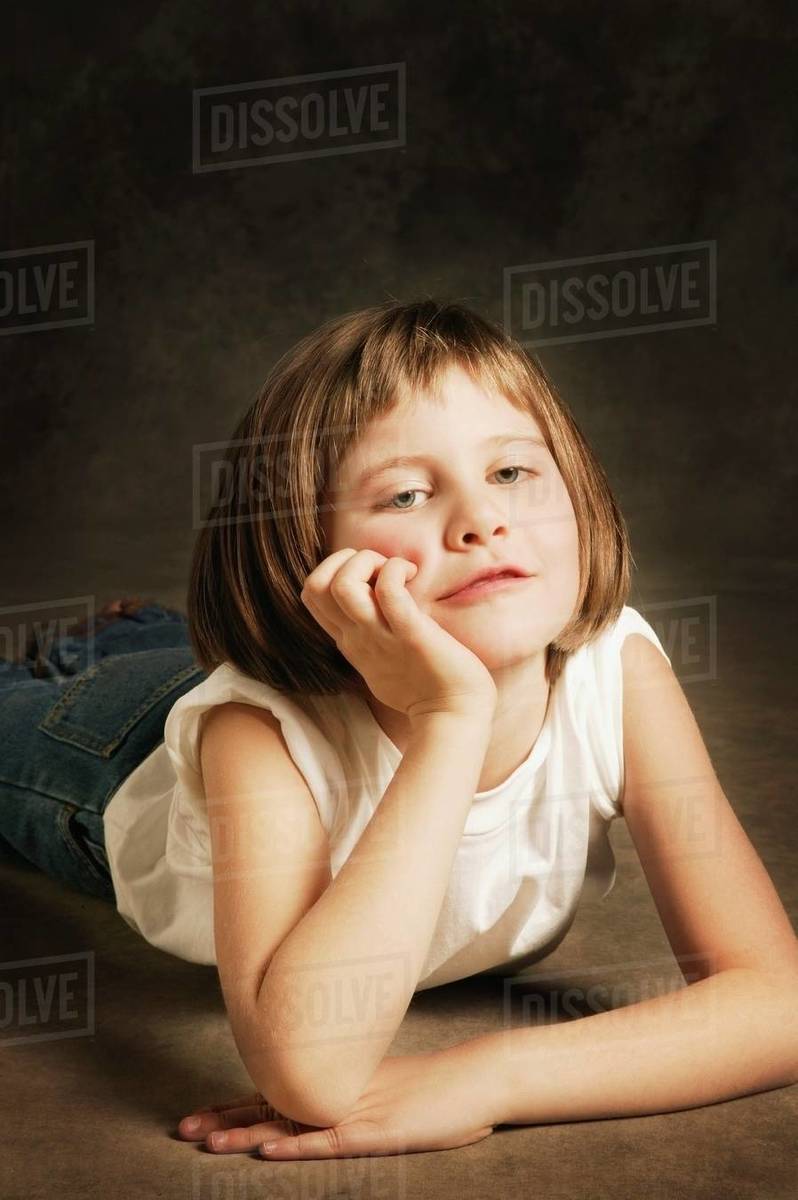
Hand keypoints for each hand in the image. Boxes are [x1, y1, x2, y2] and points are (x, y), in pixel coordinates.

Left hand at [177, 1045, 497, 1159]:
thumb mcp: (383, 1092)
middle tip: (183, 1129)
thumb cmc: (433, 1090)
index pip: (276, 1096)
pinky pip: (331, 1142)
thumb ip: (348, 1099)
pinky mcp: (377, 1132)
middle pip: (272, 1107)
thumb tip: (315, 1108)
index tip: (198, 1116)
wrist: (476, 1077)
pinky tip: (270, 1154)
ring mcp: (356, 1111)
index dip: (236, 1106)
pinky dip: (298, 1147)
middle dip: (226, 1118)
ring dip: (248, 1134)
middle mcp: (337, 1093)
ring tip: (209, 1144)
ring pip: (292, 1124)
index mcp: (335, 1085)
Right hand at [301, 548, 497, 722]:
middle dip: (344, 560)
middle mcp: (356, 636)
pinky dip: (396, 570)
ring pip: (341, 585)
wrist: (454, 716)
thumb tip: (379, 601)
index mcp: (350, 640)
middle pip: (314, 587)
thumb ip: (373, 633)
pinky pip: (388, 590)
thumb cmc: (428, 687)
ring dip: (367, 562)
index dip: (334, 571)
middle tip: (380, 569)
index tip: (371, 576)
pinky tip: (414, 575)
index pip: (313, 596)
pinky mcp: (409, 634)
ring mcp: (380, 636)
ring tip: (397, 570)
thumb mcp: (384, 657)